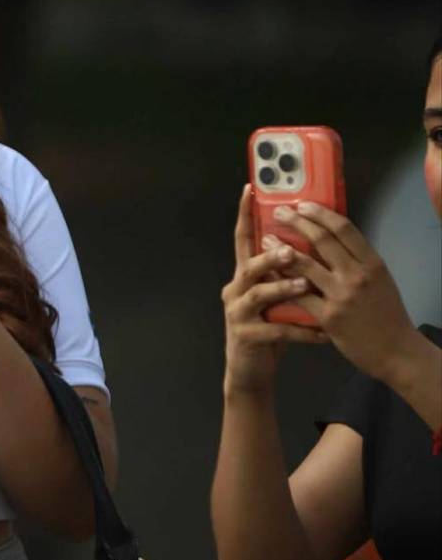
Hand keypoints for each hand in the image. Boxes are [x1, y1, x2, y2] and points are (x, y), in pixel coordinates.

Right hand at [222, 186, 322, 391]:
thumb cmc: (268, 328)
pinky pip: (276, 331)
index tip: (250, 188)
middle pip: (249, 265)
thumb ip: (283, 272)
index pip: (242, 238)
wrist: (250, 371)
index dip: (245, 214)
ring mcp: (238, 314)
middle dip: (270, 255)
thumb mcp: (275, 297)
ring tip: (307, 285)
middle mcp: (235, 289)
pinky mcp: (246, 337)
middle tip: (292, 249)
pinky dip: (301, 331)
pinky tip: (323, 334)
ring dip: (284, 288)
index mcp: (244, 275)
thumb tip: (310, 242)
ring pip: (259, 294)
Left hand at [267, 200, 420, 386]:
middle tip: (280, 212)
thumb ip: (357, 259)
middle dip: (297, 222)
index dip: (321, 213)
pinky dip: (282, 282)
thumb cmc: (386, 313)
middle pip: (322, 240)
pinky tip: (269, 274)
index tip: (303, 204)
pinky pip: (298, 295)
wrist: (396, 352)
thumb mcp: (380, 279)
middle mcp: (357, 275)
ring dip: (282, 249)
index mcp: (372, 263)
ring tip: (267, 239)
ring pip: (305, 265)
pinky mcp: (328, 317)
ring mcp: (341, 296)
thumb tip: (330, 237)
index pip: (344, 228)